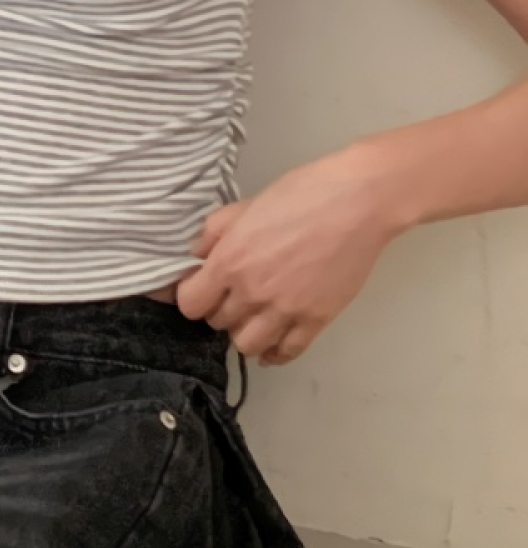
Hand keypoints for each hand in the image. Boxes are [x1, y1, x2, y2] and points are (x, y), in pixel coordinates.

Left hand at [177, 149, 401, 364]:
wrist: (357, 203)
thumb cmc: (299, 194)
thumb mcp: (245, 205)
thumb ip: (214, 232)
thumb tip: (197, 255)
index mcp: (229, 262)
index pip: (190, 304)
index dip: (192, 296)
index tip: (201, 287)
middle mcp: (252, 293)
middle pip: (217, 323)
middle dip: (219, 309)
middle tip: (232, 294)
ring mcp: (285, 311)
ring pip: (246, 345)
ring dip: (244, 332)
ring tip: (253, 316)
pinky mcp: (316, 321)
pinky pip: (287, 352)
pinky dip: (275, 352)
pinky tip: (273, 341)